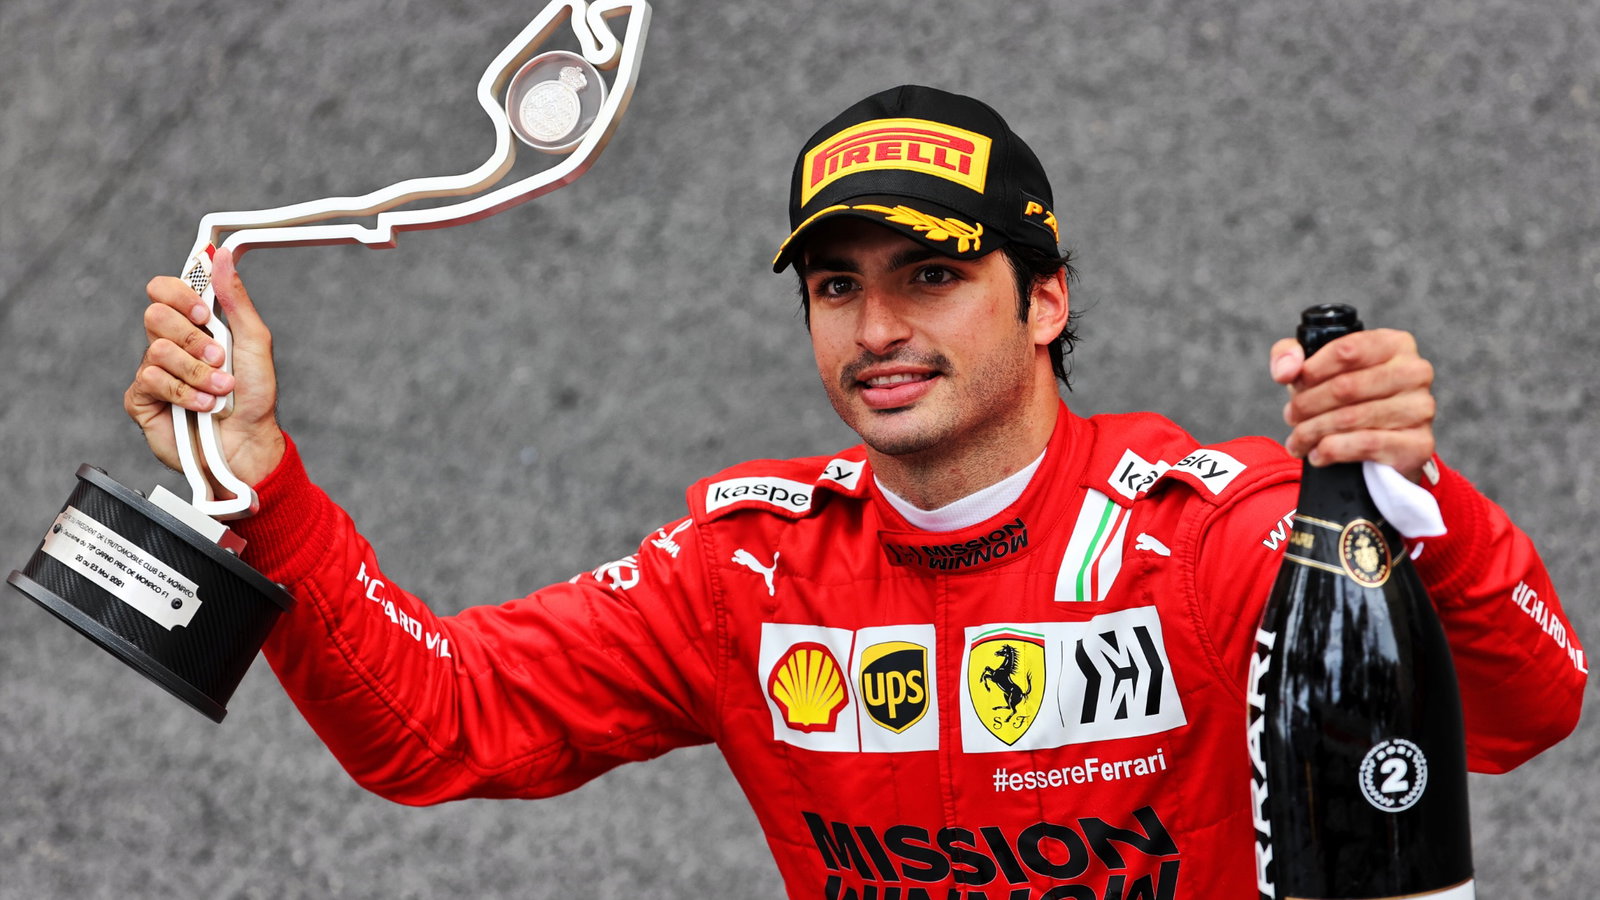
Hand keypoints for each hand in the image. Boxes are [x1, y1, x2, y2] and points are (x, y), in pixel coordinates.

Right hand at [124, 247, 285, 489]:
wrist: (248, 442)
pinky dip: (184, 394)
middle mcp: (169, 345)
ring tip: (219, 392)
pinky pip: (150, 381)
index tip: (202, 313)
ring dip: (197, 374)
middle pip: (155, 316)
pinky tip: (202, 407)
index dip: (178, 295)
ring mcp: (153, 372)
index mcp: (192, 326)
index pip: (164, 290)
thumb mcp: (254, 342)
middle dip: (193, 340)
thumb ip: (236, 299)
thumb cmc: (254, 396)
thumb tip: (222, 257)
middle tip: (219, 360)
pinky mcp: (142, 400)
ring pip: (157, 351)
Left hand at [1269, 328, 1435, 481]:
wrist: (1378, 443)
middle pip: (1345, 387)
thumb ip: (1289, 355)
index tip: (1294, 384)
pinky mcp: (1418, 443)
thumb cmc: (1344, 396)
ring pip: (1351, 418)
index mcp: (1394, 344)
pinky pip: (1366, 444)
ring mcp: (1421, 408)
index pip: (1346, 350)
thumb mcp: (1313, 367)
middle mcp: (1415, 372)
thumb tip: (1286, 371)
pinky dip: (1332, 450)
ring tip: (1298, 438)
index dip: (1311, 370)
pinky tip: (1318, 454)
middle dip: (1306, 404)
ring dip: (1313, 431)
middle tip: (1291, 416)